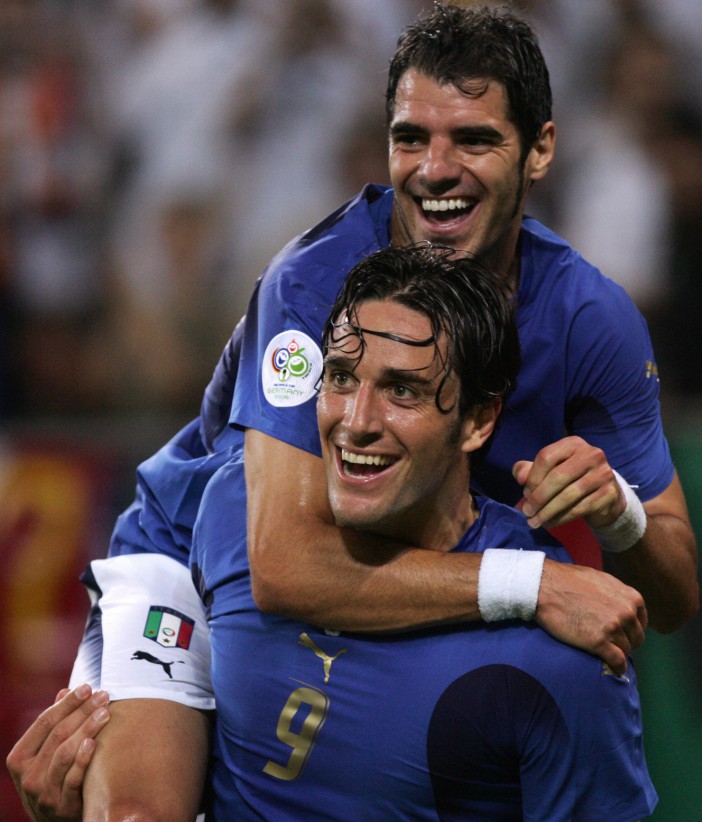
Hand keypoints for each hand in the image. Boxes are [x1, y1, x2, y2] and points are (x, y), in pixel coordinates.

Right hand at [6, 684, 110, 820]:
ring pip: (65, 754)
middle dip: (82, 711)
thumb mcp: (44, 754)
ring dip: (87, 729)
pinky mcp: (62, 807)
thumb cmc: (52, 777)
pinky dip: (83, 759)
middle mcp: (27, 776)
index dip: (66, 703)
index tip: (87, 687)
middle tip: (103, 695)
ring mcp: (43, 793)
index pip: (44, 723)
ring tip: (105, 712)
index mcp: (19, 758)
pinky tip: (94, 742)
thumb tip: (65, 691)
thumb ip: (53, 725)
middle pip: (57, 735)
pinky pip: (73, 779)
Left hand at [513, 436, 624, 529]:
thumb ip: (529, 470)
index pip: (546, 457)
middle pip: (557, 476)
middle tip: (527, 512)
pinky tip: (550, 523)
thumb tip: (519, 477)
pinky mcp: (610, 493)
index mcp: (573, 443)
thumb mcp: (549, 470)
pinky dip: (561, 518)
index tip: (525, 495)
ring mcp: (603, 473)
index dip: (532, 478)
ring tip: (535, 522)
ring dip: (548, 511)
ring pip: (568, 495)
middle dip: (539, 497)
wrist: (605, 495)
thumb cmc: (570, 479)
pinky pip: (580, 508)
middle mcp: (591, 454)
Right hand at [536, 559, 646, 674]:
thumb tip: (623, 607)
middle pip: (635, 638)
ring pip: (626, 650)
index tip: (620, 634)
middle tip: (610, 643)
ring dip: (617, 653)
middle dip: (625, 642)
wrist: (544, 586)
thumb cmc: (568, 579)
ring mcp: (613, 628)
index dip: (630, 630)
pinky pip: (617, 661)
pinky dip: (616, 667)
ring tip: (604, 652)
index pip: (640, 622)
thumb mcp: (601, 580)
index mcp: (630, 597)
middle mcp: (626, 612)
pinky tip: (612, 668)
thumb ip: (617, 595)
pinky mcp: (599, 642)